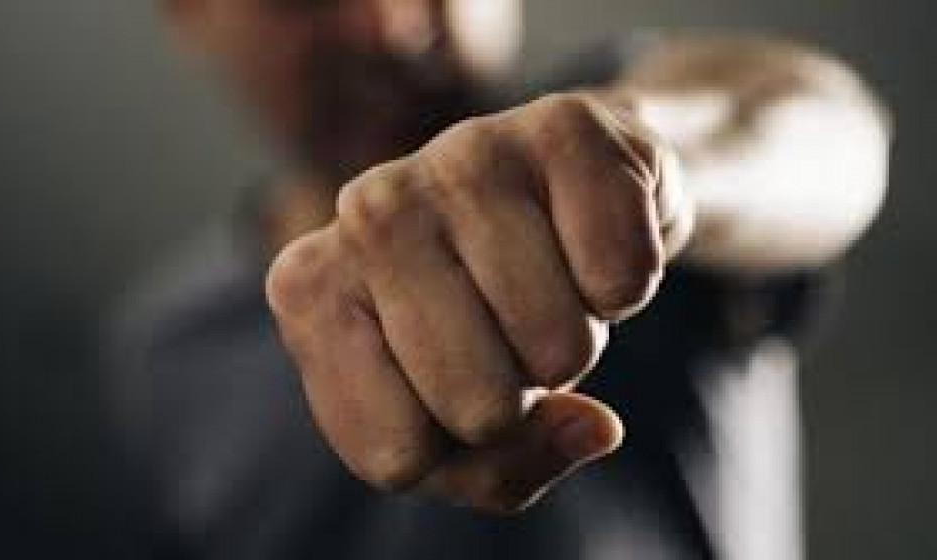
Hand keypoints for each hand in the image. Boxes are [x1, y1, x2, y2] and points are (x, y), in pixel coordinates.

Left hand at [267, 93, 689, 512]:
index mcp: (308, 291)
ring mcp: (460, 154)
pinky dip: (628, 283)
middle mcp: (365, 209)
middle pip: (477, 408)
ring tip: (546, 281)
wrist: (554, 196)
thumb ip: (502, 469)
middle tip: (508, 330)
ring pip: (556, 348)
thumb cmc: (484, 321)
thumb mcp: (458, 428)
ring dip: (576, 339)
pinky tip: (588, 237)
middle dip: (521, 394)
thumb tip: (595, 429)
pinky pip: (621, 279)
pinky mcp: (562, 124)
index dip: (455, 449)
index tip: (454, 384)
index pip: (396, 455)